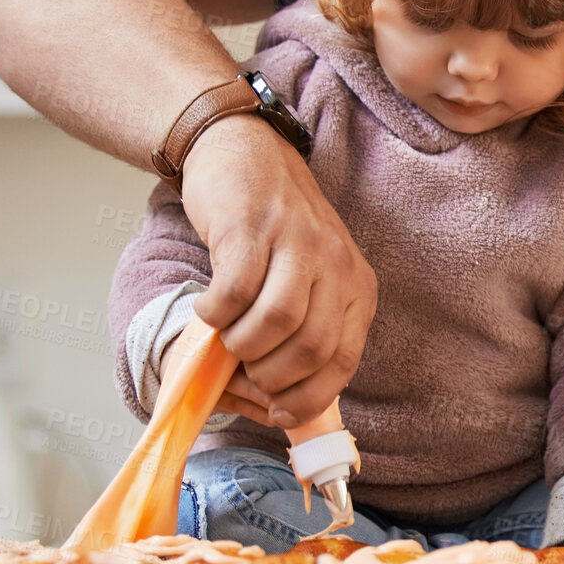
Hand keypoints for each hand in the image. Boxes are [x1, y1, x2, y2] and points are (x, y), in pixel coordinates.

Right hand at [178, 113, 376, 426]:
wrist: (245, 151)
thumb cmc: (275, 228)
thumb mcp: (311, 277)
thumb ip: (306, 330)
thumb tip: (278, 404)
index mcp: (356, 286)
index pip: (343, 361)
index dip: (309, 397)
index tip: (279, 412)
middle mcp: (335, 264)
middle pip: (310, 348)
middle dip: (271, 376)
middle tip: (244, 369)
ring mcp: (295, 244)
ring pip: (275, 324)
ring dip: (241, 346)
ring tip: (226, 336)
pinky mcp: (251, 230)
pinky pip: (234, 293)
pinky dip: (215, 314)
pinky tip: (208, 308)